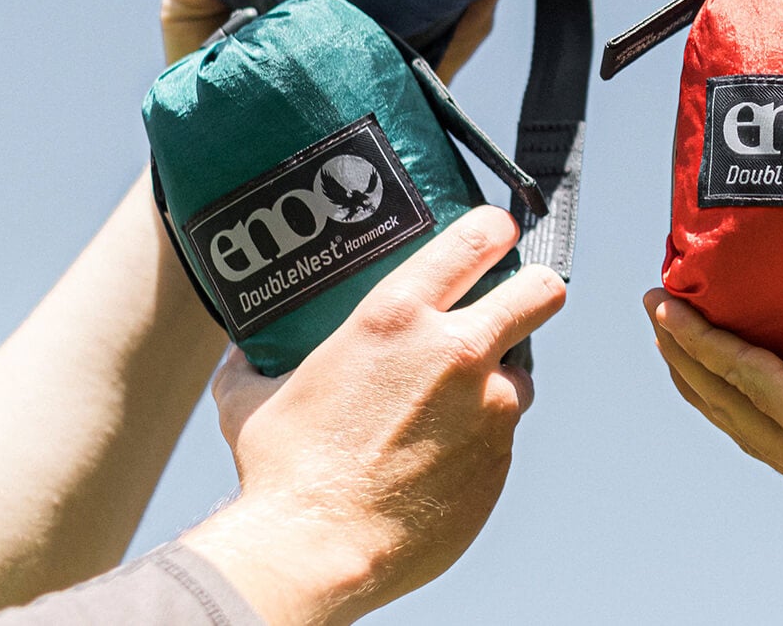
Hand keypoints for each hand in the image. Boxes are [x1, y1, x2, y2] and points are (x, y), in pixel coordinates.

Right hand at [182, 207, 565, 625]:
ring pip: (523, 373)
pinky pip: (503, 436)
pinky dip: (480, 438)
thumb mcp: (253, 395)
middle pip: (540, 291)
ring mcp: (489, 409)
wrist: (316, 552)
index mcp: (398, 316)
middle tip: (512, 303)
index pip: (477, 237)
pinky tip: (439, 456)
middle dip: (532, 290)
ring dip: (499, 380)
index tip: (494, 234)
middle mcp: (458, 353)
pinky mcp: (499, 462)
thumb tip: (243, 350)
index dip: (494, 230)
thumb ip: (257, 361)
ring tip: (453, 404)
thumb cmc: (281, 472)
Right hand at [646, 277, 782, 526]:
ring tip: (659, 309)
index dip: (747, 392)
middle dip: (699, 373)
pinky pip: (741, 372)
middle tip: (670, 327)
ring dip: (687, 353)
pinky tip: (676, 311)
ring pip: (728, 400)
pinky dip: (703, 340)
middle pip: (740, 421)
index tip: (723, 351)